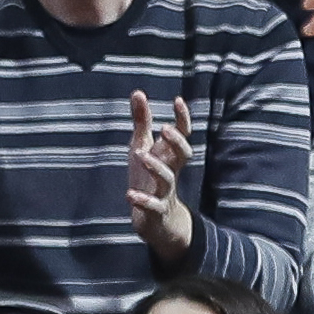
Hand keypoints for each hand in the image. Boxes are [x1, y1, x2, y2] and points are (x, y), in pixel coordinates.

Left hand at [126, 92, 194, 263]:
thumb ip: (142, 122)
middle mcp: (171, 171)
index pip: (182, 135)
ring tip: (140, 155)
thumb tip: (138, 92)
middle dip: (177, 142)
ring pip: (168, 179)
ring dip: (156, 167)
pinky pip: (153, 206)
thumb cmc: (148, 178)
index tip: (177, 100)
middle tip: (165, 128)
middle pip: (184, 155)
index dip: (183, 118)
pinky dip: (143, 201)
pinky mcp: (155, 211)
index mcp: (168, 156)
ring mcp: (165, 192)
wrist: (156, 221)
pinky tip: (129, 195)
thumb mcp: (142, 147)